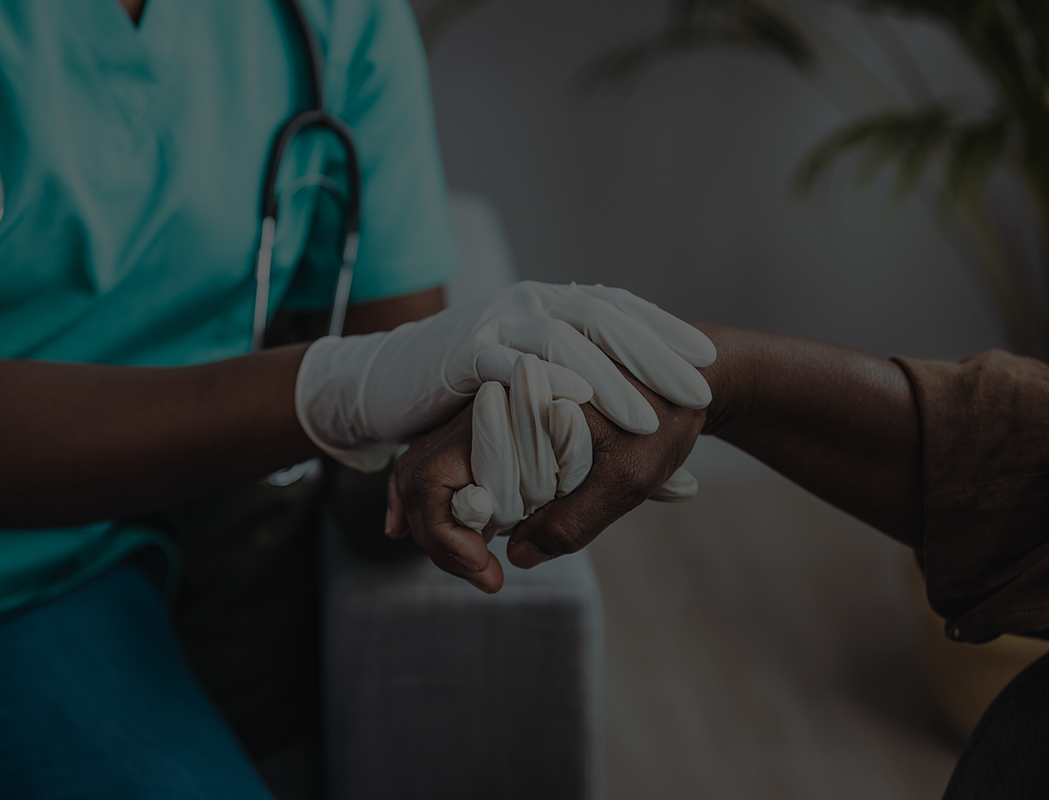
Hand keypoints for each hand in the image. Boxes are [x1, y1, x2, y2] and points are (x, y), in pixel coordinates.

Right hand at [295, 282, 714, 471]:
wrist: (388, 374)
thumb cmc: (474, 389)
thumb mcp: (536, 387)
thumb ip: (586, 410)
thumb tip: (659, 453)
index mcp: (552, 305)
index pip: (618, 311)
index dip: (661, 333)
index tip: (705, 361)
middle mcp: (529, 304)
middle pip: (601, 320)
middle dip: (651, 354)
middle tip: (696, 387)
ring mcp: (496, 322)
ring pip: (561, 341)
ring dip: (606, 379)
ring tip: (645, 416)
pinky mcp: (464, 351)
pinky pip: (508, 363)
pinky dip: (542, 384)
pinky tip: (572, 408)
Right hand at [388, 368, 706, 591]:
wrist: (693, 376)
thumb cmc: (665, 421)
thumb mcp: (627, 480)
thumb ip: (570, 522)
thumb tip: (514, 556)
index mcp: (511, 405)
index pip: (434, 476)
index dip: (445, 537)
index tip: (488, 574)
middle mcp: (490, 400)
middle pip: (418, 471)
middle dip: (435, 533)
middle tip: (481, 575)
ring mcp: (492, 408)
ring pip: (429, 465)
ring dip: (438, 517)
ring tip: (470, 560)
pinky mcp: (503, 419)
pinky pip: (454, 459)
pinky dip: (448, 497)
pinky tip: (464, 530)